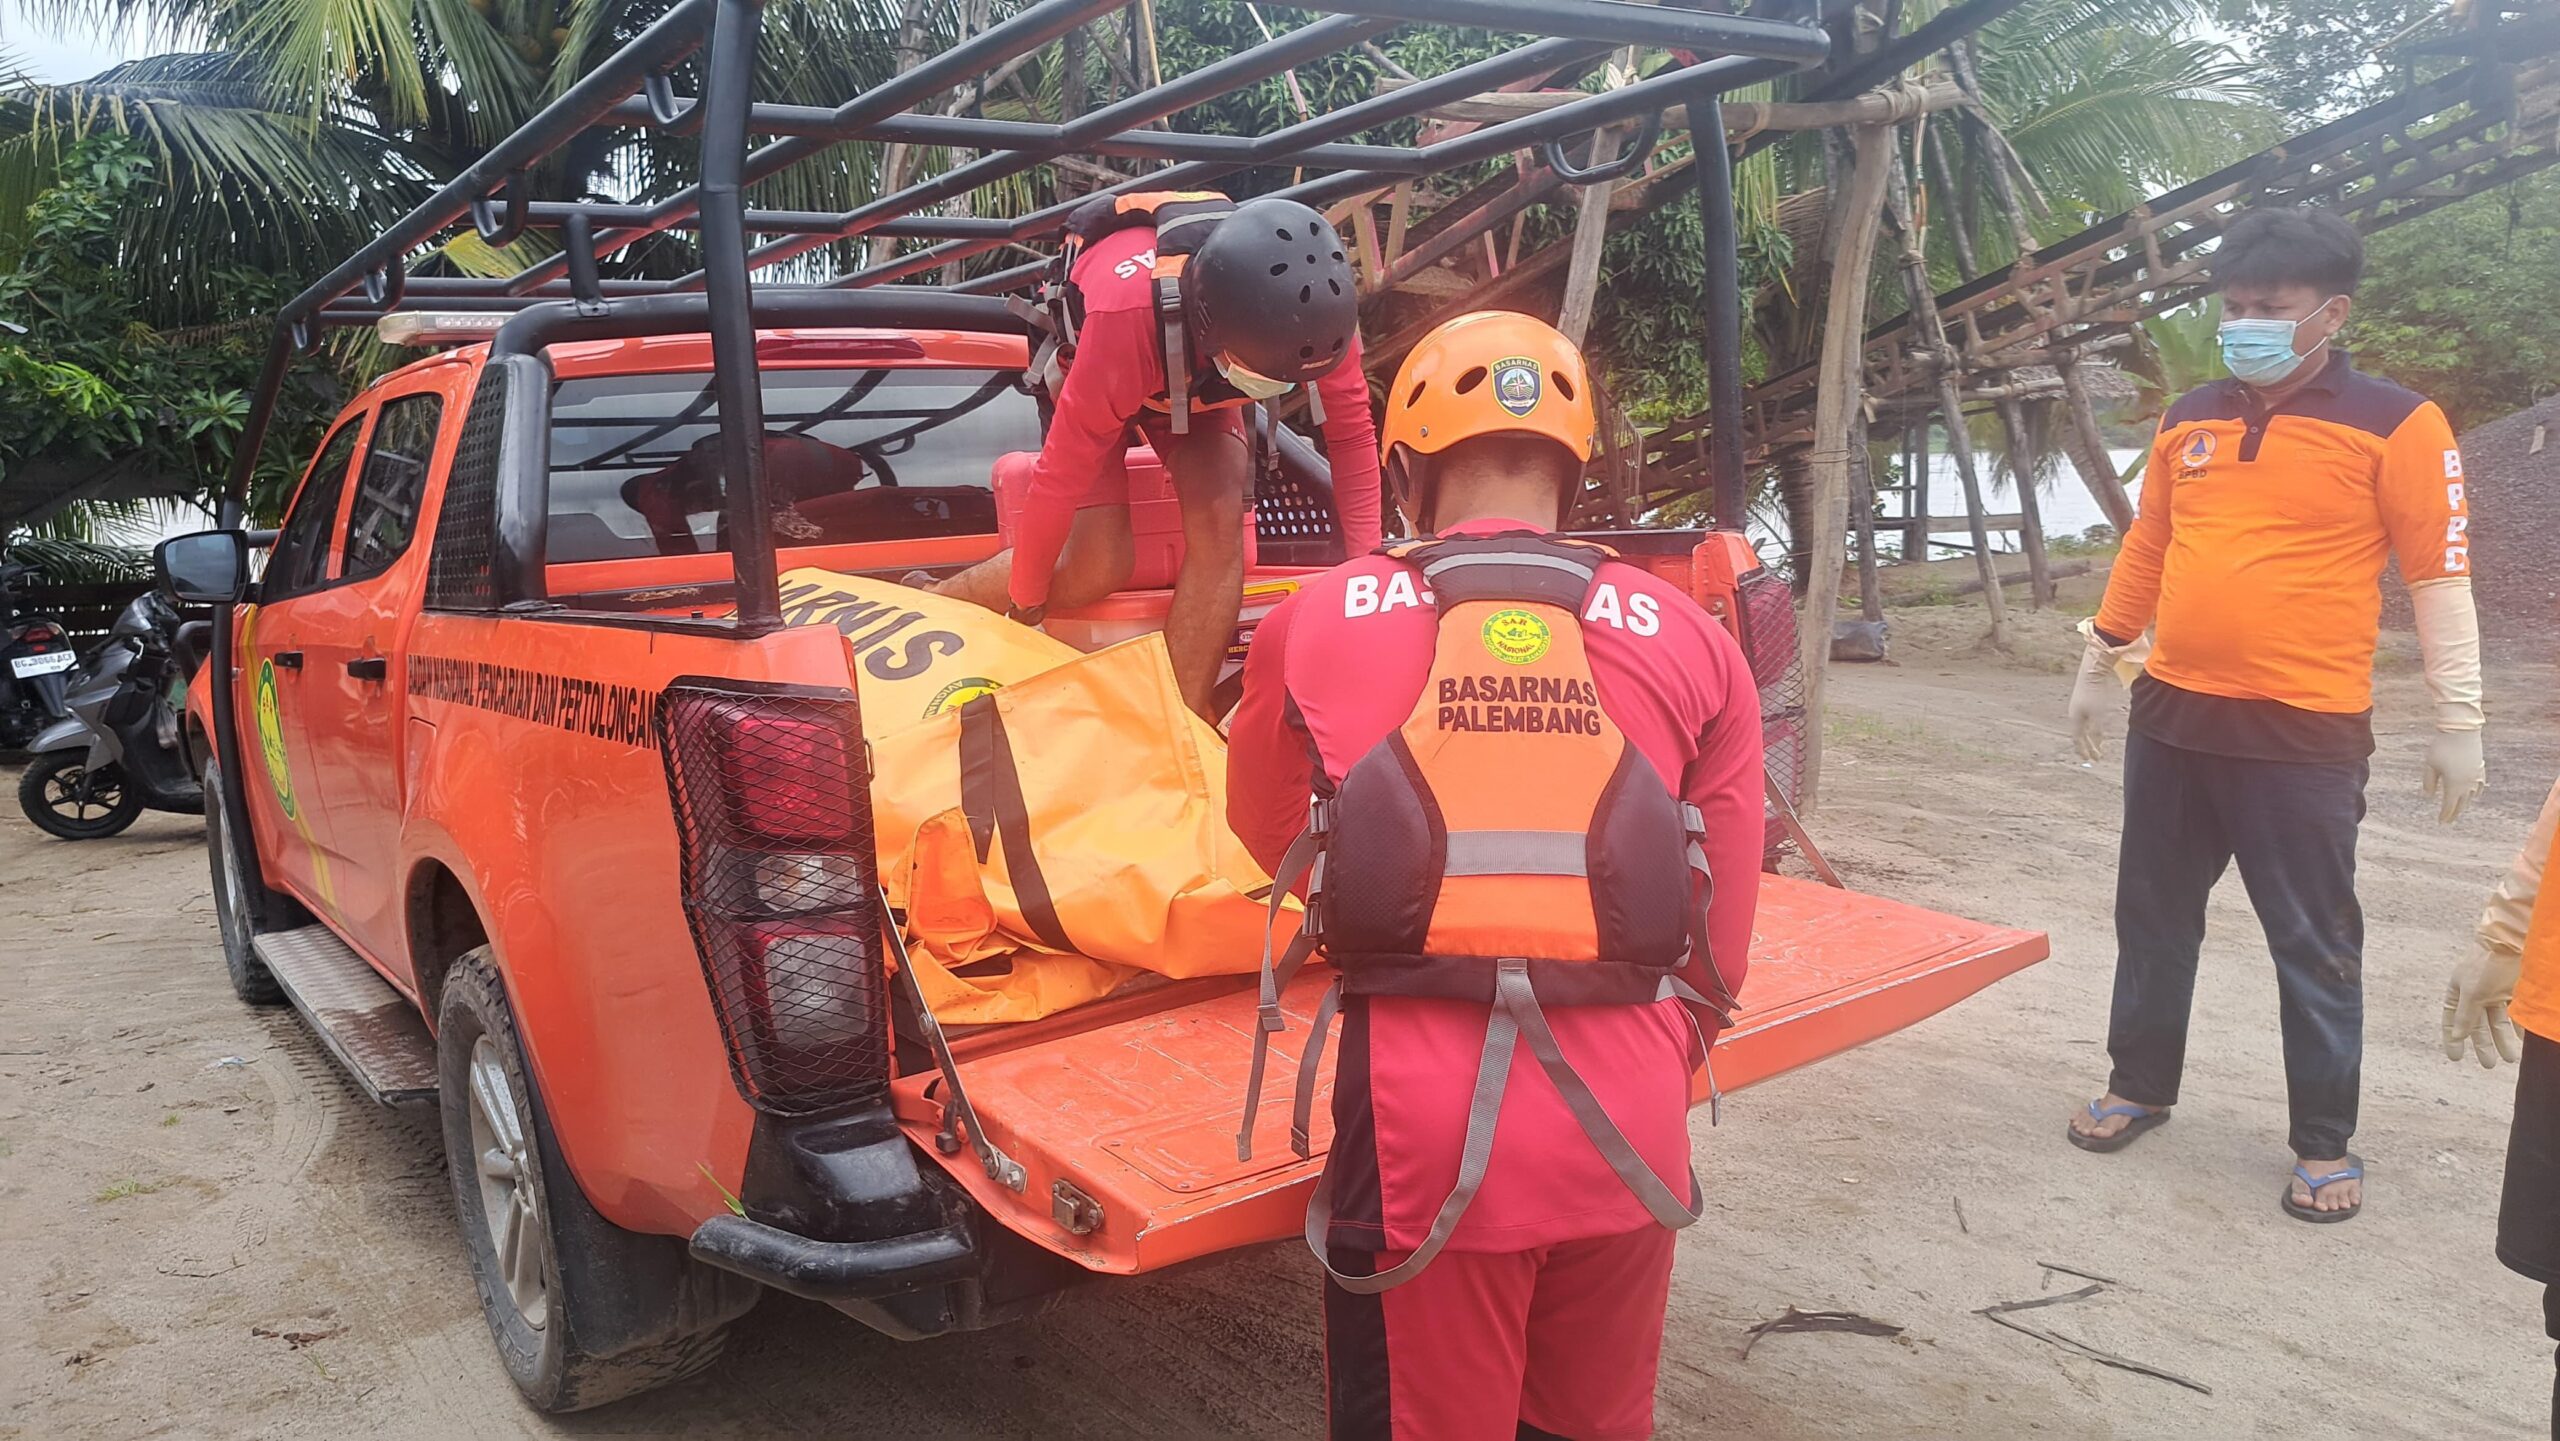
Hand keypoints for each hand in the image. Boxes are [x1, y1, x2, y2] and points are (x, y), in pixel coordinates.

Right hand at [2067, 646, 2113, 762]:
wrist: (2091, 672)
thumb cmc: (2094, 693)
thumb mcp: (2098, 714)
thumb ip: (2097, 730)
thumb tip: (2098, 744)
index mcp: (2075, 719)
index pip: (2078, 740)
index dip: (2084, 750)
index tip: (2091, 759)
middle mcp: (2074, 715)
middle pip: (2080, 735)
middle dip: (2088, 746)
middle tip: (2096, 756)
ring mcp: (2078, 707)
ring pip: (2083, 727)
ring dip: (2090, 737)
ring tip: (2097, 745)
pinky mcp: (2083, 701)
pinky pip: (2086, 720)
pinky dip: (2091, 728)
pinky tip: (2096, 727)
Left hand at [2421, 728, 2485, 822]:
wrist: (2462, 731)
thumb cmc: (2442, 747)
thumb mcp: (2430, 765)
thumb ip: (2429, 782)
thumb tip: (2429, 796)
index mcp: (2454, 785)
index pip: (2449, 806)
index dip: (2445, 815)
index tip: (2441, 822)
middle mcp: (2467, 784)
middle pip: (2461, 804)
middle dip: (2454, 813)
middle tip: (2449, 821)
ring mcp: (2475, 776)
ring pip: (2471, 796)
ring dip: (2465, 804)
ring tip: (2459, 809)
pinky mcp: (2480, 767)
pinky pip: (2479, 785)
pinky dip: (2476, 792)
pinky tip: (2474, 795)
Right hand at [2441, 942, 2523, 1067]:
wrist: (2510, 942)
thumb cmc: (2484, 964)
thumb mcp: (2471, 993)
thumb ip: (2465, 1017)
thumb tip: (2456, 1037)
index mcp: (2458, 993)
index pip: (2452, 1021)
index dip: (2453, 1039)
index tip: (2456, 1058)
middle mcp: (2475, 995)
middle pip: (2477, 1025)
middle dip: (2483, 1045)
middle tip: (2489, 1064)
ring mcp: (2494, 994)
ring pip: (2498, 1023)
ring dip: (2503, 1040)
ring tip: (2510, 1057)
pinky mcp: (2513, 992)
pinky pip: (2514, 1014)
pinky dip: (2518, 1028)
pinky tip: (2522, 1040)